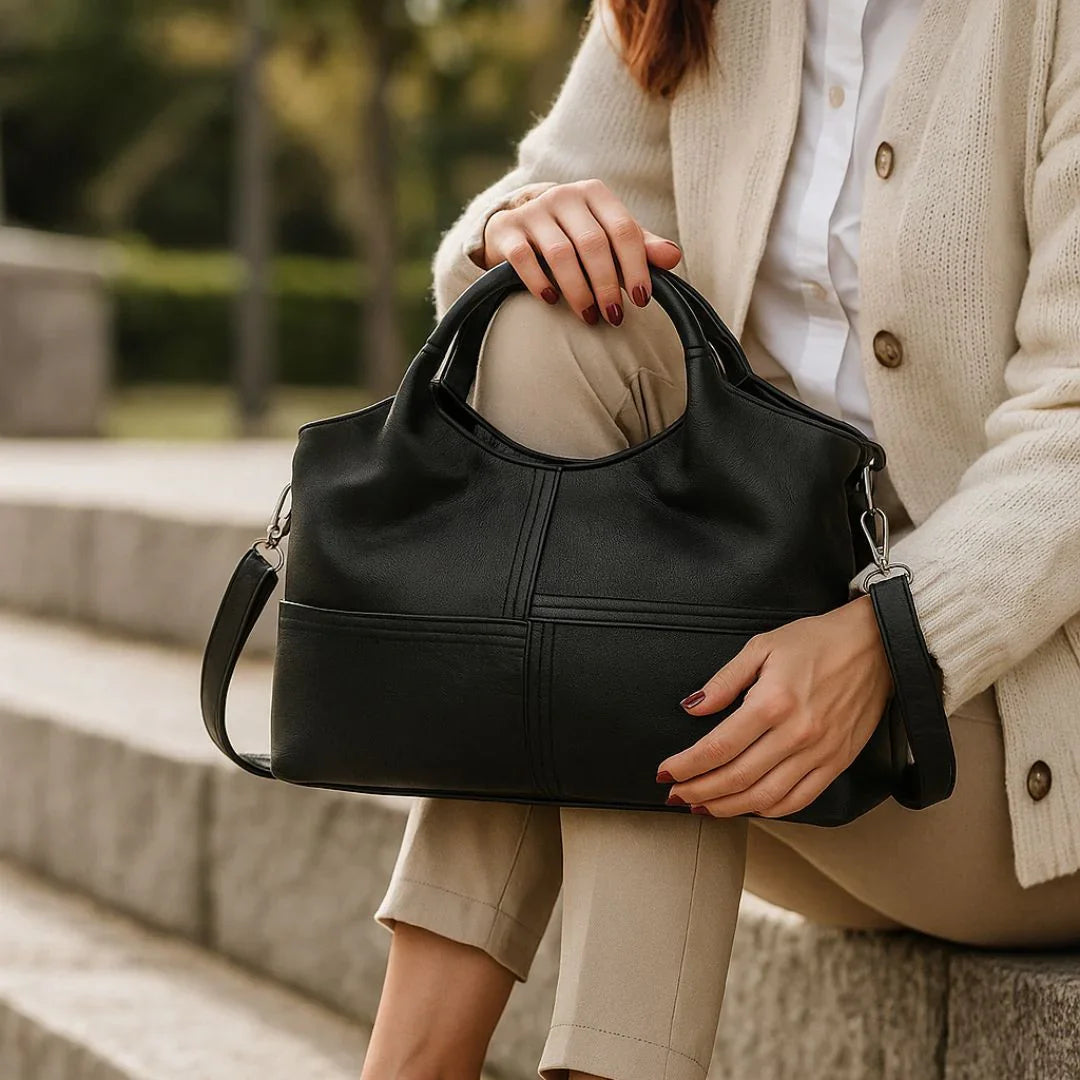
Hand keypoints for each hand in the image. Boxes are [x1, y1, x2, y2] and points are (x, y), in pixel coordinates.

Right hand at [478, 178, 682, 325]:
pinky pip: (524, 259)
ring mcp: (533, 212)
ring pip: (560, 254)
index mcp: (595, 194)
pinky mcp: (507, 230)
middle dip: (607, 285)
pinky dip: (540, 282)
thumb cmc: (573, 233)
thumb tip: (673, 257)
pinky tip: (552, 300)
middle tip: (614, 316)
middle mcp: (564, 196)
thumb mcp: (608, 234)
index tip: (641, 300)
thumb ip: (640, 246)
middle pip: (593, 243)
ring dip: (578, 290)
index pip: (623, 229)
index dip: (636, 267)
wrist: (517, 221)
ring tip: (588, 316)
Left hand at [657, 595, 893, 818]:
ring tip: (704, 807)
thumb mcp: (762, 646)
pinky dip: (770, 810)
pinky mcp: (837, 762)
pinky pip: (800, 799)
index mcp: (772, 703)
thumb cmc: (817, 641)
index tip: (665, 773)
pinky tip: (749, 807)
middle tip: (676, 795)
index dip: (686, 766)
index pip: (718, 747)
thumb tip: (692, 706)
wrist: (876, 645)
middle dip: (699, 791)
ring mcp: (819, 753)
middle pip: (736, 778)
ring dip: (728, 808)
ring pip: (765, 797)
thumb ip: (724, 680)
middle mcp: (796, 734)